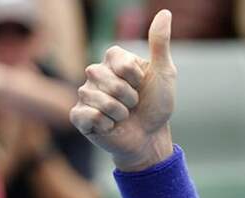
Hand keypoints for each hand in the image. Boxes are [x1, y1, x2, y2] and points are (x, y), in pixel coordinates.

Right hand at [70, 10, 175, 170]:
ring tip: (124, 116)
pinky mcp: (79, 116)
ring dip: (120, 113)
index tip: (142, 85)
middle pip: (109, 81)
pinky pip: (87, 115)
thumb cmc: (157, 105)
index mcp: (113, 60)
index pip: (119, 60)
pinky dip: (106, 124)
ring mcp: (85, 94)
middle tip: (134, 104)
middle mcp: (95, 73)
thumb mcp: (164, 74)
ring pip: (99, 99)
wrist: (151, 138)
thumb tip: (165, 12)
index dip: (135, 77)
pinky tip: (110, 126)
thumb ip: (160, 44)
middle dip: (129, 97)